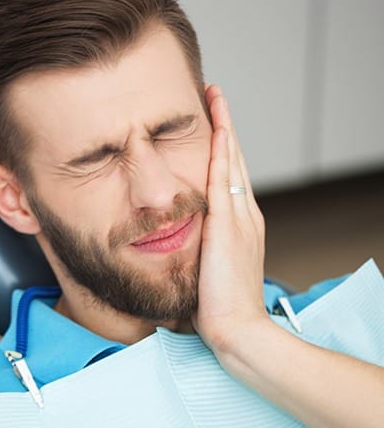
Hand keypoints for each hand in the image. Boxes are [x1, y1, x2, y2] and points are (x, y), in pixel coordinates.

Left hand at [193, 85, 267, 355]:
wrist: (237, 329)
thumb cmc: (220, 306)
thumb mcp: (211, 270)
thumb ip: (203, 251)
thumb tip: (181, 244)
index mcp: (241, 226)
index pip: (232, 178)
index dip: (224, 149)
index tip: (214, 128)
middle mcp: (245, 215)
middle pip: (236, 161)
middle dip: (225, 128)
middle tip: (216, 98)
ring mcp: (240, 218)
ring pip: (232, 162)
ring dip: (224, 128)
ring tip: (216, 98)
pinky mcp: (228, 225)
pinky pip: (224, 178)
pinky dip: (222, 150)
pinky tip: (218, 127)